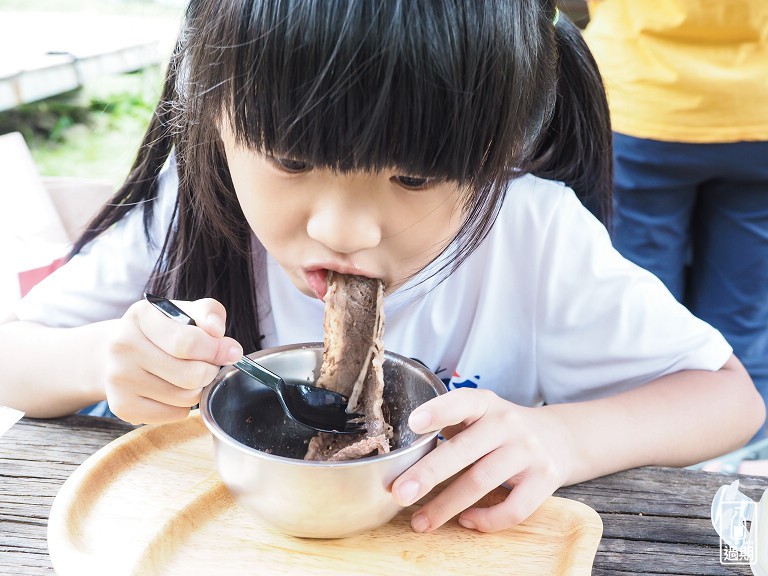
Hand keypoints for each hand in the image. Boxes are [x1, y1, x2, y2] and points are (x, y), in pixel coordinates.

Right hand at [103, 298, 241, 424]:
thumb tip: (218, 332)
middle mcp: (124, 345)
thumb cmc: (162, 331)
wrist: (117, 353)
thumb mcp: (184, 311)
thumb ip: (208, 313)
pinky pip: (175, 414)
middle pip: (191, 375)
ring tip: (188, 376)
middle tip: (208, 365)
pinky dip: (183, 406)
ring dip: (198, 389)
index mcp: (142, 316)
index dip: (217, 350)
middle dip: (210, 371)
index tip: (231, 351)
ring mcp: (119, 378)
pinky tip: (172, 390)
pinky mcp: (122, 406)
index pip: (188, 342)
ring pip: (186, 398)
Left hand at [391, 388, 574, 532]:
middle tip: (400, 492)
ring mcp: (528, 451)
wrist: (557, 438)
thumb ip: (448, 427)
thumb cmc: (501, 430)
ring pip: (481, 482)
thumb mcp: (479, 415)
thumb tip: (405, 456)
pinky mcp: (545, 479)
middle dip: (428, 474)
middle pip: (463, 450)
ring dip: (446, 505)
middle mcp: (507, 423)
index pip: (461, 402)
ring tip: (420, 521)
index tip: (413, 424)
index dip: (438, 411)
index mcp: (485, 403)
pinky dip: (486, 519)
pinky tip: (465, 521)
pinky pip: (513, 508)